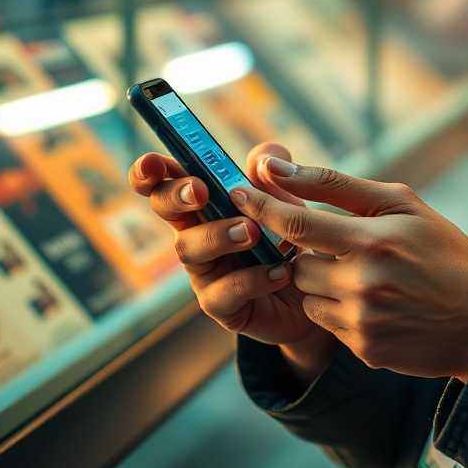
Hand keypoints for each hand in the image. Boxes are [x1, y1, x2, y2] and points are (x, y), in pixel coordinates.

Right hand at [127, 141, 333, 352]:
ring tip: (253, 232)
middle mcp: (198, 233)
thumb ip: (273, 171)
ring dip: (218, 235)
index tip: (152, 163)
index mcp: (207, 201)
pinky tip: (281, 270)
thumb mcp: (289, 195)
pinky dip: (253, 278)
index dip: (149, 171)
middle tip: (200, 192)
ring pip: (189, 250)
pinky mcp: (222, 306)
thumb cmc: (292, 235)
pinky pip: (224, 292)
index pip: (167, 180)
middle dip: (175, 196)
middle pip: (164, 209)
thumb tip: (261, 160)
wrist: (317, 288)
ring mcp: (205, 271)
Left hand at [229, 159, 467, 381]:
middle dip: (307, 250)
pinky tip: (374, 301)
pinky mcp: (362, 349)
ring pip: (307, 293)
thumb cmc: (443, 252)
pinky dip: (338, 307)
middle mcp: (362, 283)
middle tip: (339, 244)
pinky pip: (325, 321)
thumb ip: (339, 186)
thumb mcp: (404, 204)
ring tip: (363, 274)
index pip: (296, 221)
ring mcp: (360, 321)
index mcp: (373, 240)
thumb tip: (279, 169)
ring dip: (320, 280)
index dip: (260, 205)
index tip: (237, 190)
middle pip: (297, 261)